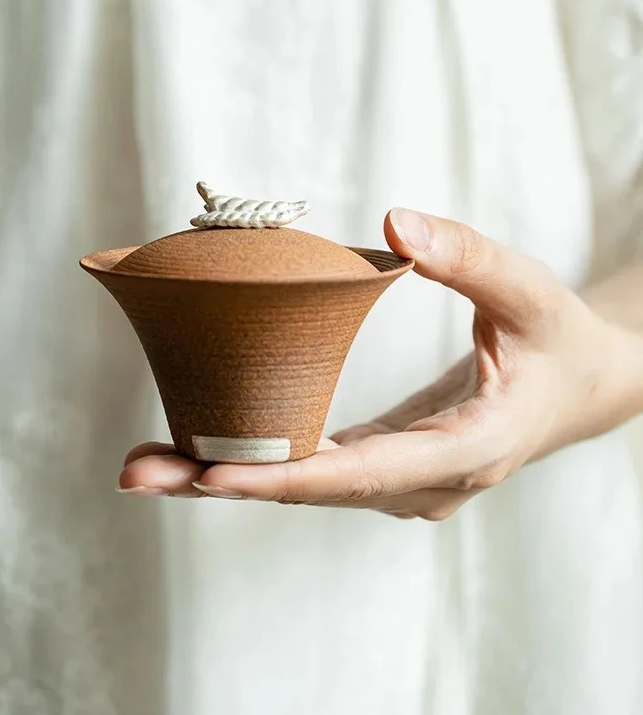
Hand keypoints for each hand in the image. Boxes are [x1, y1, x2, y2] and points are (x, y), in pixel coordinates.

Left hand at [118, 209, 639, 518]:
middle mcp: (423, 484)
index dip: (282, 477)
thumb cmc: (556, 342)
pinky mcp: (384, 467)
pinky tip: (202, 449)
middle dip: (222, 483)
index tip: (210, 475)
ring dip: (225, 477)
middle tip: (137, 474)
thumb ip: (469, 258)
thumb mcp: (528, 293)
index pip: (359, 475)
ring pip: (302, 487)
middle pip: (309, 491)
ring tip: (147, 466)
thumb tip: (394, 223)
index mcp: (464, 451)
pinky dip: (257, 462)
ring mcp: (401, 483)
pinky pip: (313, 470)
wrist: (577, 389)